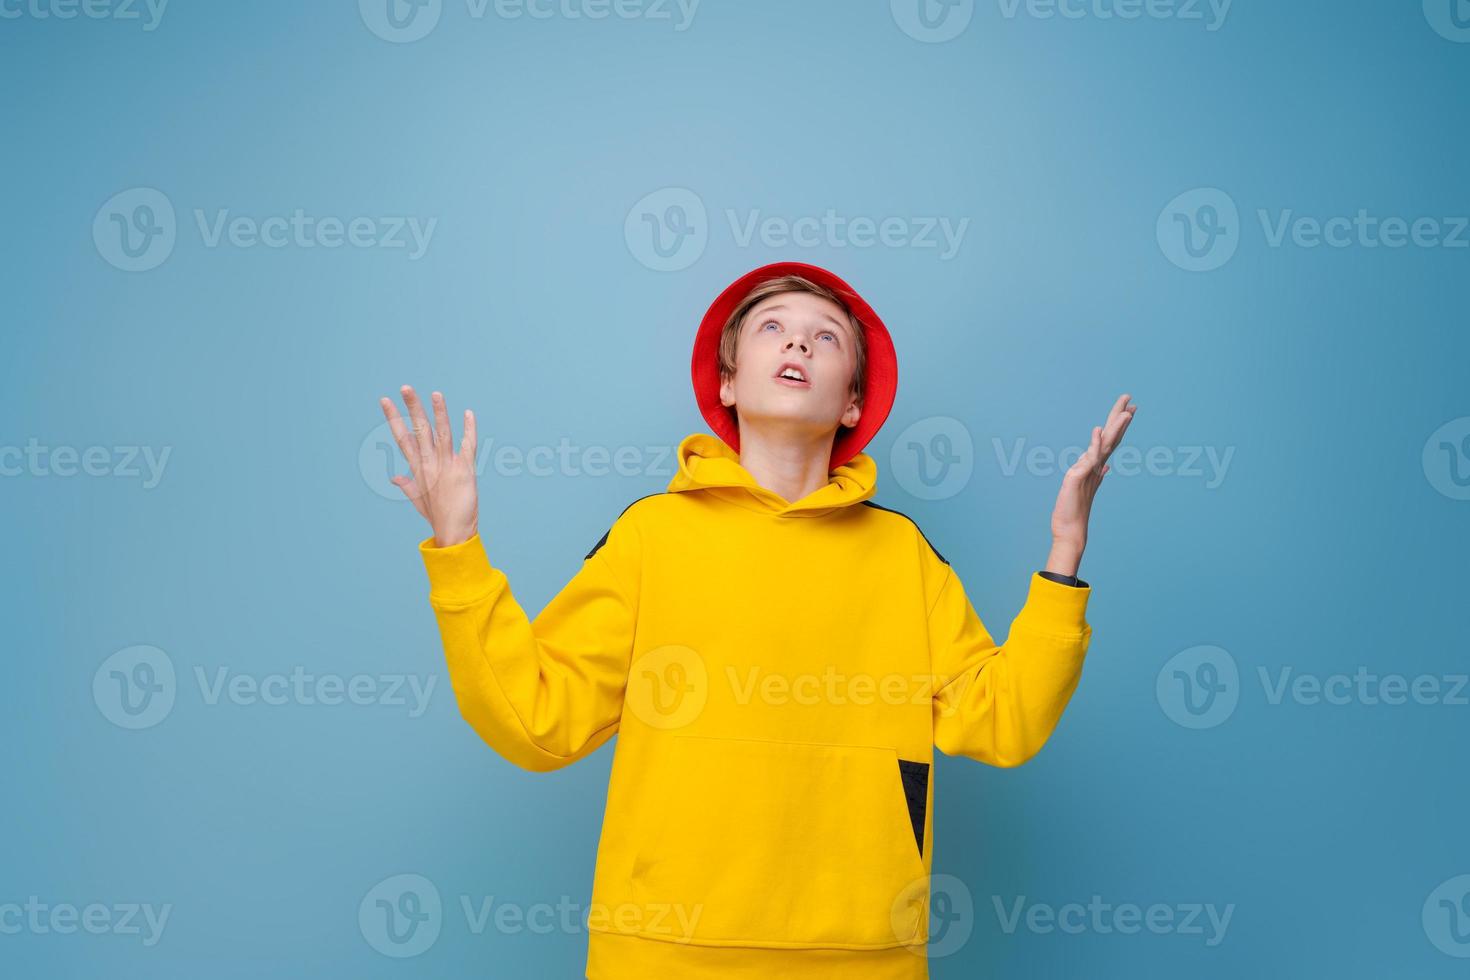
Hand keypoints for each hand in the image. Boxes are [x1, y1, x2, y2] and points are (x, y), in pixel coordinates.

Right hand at [379, 385, 479, 547]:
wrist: (454, 531)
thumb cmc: (436, 515)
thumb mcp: (417, 499)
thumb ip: (406, 485)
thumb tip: (394, 477)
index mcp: (417, 468)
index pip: (402, 437)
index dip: (393, 418)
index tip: (385, 400)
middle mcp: (430, 463)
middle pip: (419, 430)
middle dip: (412, 407)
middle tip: (406, 387)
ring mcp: (447, 465)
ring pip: (442, 433)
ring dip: (439, 413)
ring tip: (436, 394)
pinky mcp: (465, 470)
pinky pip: (468, 446)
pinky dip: (470, 430)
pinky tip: (469, 414)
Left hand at [1049, 393, 1136, 562]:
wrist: (1070, 529)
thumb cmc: (1074, 509)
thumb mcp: (1084, 486)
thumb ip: (1095, 473)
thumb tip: (1105, 467)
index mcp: (1097, 466)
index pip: (1110, 440)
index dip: (1119, 424)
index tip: (1129, 408)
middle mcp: (1097, 466)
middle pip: (1112, 437)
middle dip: (1120, 417)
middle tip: (1130, 398)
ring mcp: (1090, 471)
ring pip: (1106, 444)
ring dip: (1116, 427)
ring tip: (1127, 410)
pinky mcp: (1080, 477)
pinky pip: (1090, 457)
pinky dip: (1095, 443)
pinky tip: (1098, 429)